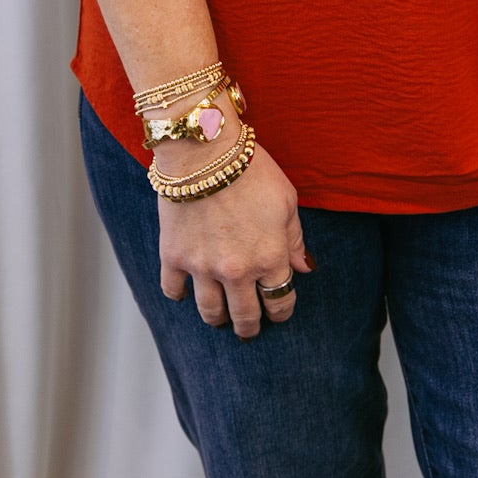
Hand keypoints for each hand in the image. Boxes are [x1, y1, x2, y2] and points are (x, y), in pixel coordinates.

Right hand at [158, 136, 314, 338]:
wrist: (204, 150)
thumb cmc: (250, 169)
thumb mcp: (286, 200)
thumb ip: (295, 238)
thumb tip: (304, 267)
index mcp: (270, 258)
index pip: (280, 301)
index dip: (281, 310)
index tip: (278, 310)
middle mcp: (237, 271)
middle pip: (245, 317)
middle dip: (250, 326)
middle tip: (249, 327)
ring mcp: (203, 267)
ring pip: (210, 312)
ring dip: (219, 319)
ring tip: (221, 318)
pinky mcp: (173, 256)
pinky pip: (173, 291)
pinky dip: (179, 295)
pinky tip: (185, 291)